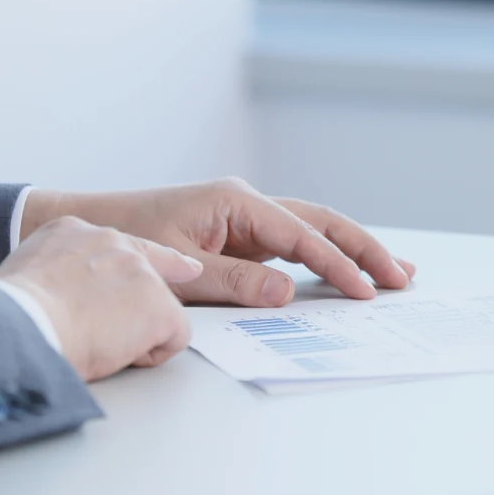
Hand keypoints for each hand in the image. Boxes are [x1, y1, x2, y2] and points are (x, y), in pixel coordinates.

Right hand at [0, 217, 201, 381]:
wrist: (16, 326)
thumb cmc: (9, 315)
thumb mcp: (25, 273)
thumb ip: (56, 273)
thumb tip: (61, 296)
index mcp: (73, 232)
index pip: (120, 244)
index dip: (146, 265)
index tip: (183, 267)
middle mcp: (112, 243)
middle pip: (151, 273)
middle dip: (142, 304)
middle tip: (114, 328)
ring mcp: (142, 272)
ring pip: (157, 309)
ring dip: (133, 332)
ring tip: (91, 342)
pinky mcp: (160, 306)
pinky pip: (174, 337)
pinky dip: (150, 355)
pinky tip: (116, 355)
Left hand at [21, 178, 414, 306]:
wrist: (92, 227)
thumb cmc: (128, 239)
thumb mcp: (180, 268)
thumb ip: (234, 283)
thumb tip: (287, 293)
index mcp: (236, 201)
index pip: (301, 234)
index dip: (337, 264)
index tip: (365, 290)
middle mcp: (248, 204)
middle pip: (322, 222)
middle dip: (364, 249)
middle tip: (401, 277)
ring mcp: (249, 219)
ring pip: (315, 230)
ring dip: (354, 250)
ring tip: (396, 271)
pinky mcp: (244, 236)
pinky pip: (296, 244)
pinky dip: (326, 258)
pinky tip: (351, 272)